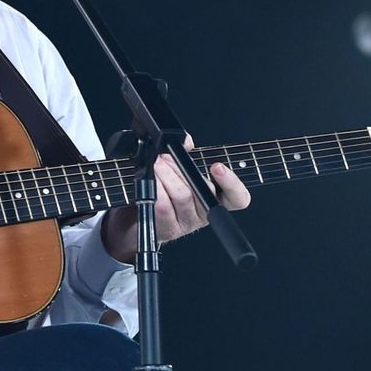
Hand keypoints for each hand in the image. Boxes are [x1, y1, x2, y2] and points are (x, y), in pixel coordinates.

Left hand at [101, 149, 250, 263]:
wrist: (133, 215)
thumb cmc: (159, 188)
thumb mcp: (175, 167)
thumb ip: (185, 151)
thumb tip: (186, 141)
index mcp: (213, 198)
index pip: (237, 198)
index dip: (232, 183)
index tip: (218, 167)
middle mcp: (203, 213)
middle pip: (203, 190)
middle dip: (180, 167)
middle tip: (164, 157)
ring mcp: (186, 223)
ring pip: (183, 195)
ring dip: (166, 174)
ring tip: (155, 164)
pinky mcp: (167, 229)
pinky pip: (164, 205)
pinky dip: (155, 188)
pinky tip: (148, 180)